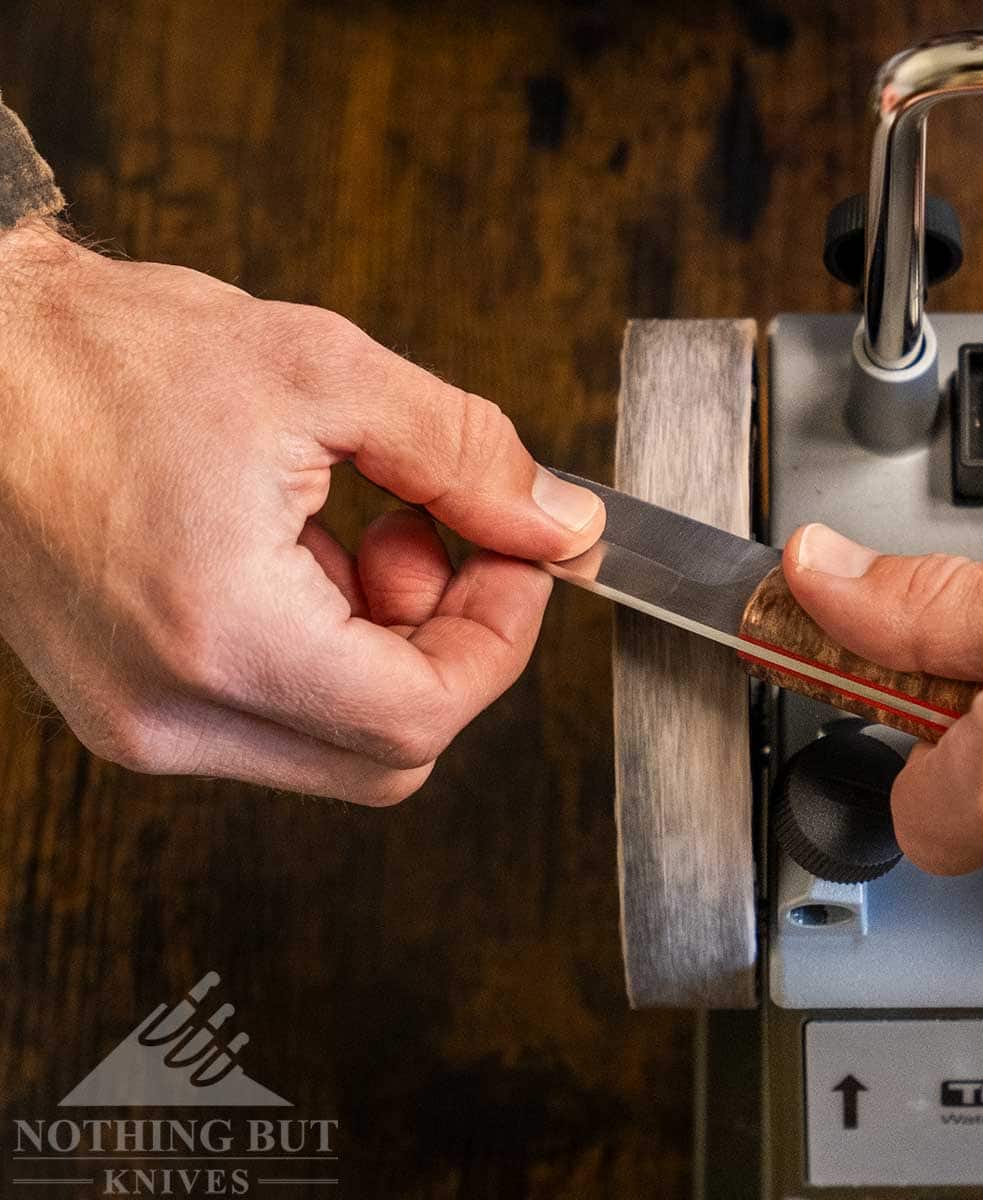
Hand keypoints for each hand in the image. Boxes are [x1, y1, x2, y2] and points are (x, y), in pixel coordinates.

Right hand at [0, 219, 603, 803]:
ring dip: (385, 644)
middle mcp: (168, 713)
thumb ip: (463, 454)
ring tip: (356, 526)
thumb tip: (559, 522)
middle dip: (447, 645)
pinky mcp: (124, 706)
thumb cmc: (104, 355)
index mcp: (220, 637)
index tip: (518, 558)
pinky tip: (297, 548)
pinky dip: (322, 649)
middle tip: (435, 538)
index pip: (422, 715)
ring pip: (336, 745)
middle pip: (388, 754)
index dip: (501, 639)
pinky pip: (273, 718)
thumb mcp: (323, 371)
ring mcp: (136, 723)